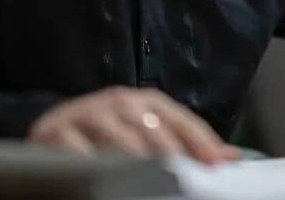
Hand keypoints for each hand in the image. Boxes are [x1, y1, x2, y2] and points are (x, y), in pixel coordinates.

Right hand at [28, 86, 240, 163]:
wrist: (52, 127)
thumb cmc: (109, 135)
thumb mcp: (148, 134)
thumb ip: (186, 144)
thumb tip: (232, 158)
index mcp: (146, 102)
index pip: (179, 119)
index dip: (200, 141)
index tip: (217, 165)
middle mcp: (119, 102)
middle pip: (151, 126)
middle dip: (170, 153)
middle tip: (185, 177)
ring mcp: (87, 114)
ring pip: (117, 136)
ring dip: (136, 160)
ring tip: (152, 182)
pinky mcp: (55, 132)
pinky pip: (76, 149)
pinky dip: (92, 163)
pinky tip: (106, 180)